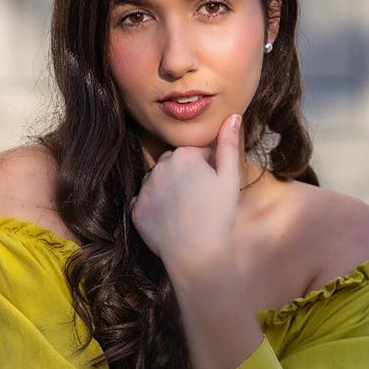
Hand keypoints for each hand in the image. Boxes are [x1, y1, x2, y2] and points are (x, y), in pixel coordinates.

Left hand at [129, 113, 241, 266]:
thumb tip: (232, 115)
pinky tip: (171, 222)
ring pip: (159, 183)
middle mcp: (158, 167)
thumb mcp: (230, 178)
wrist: (196, 254)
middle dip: (186, 176)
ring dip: (169, 191)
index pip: (195, 154)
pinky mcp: (135, 210)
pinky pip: (146, 203)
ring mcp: (144, 189)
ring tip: (186, 212)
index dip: (208, 170)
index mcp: (182, 155)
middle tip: (200, 201)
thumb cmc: (218, 216)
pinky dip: (156, 210)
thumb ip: (228, 144)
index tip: (213, 188)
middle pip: (174, 165)